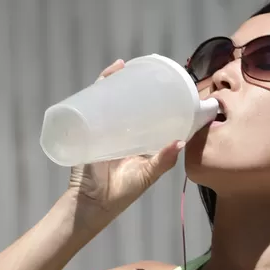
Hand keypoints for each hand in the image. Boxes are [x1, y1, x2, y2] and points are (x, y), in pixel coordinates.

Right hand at [67, 59, 183, 219]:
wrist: (92, 203)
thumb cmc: (122, 192)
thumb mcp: (147, 175)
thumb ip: (164, 160)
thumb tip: (181, 141)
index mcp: (138, 141)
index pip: (148, 116)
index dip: (156, 102)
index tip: (168, 87)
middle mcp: (121, 132)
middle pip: (127, 103)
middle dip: (134, 86)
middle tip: (147, 71)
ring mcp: (104, 128)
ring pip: (110, 100)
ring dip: (116, 81)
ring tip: (125, 66)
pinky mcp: (88, 128)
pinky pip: (92, 103)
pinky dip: (98, 87)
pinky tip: (109, 75)